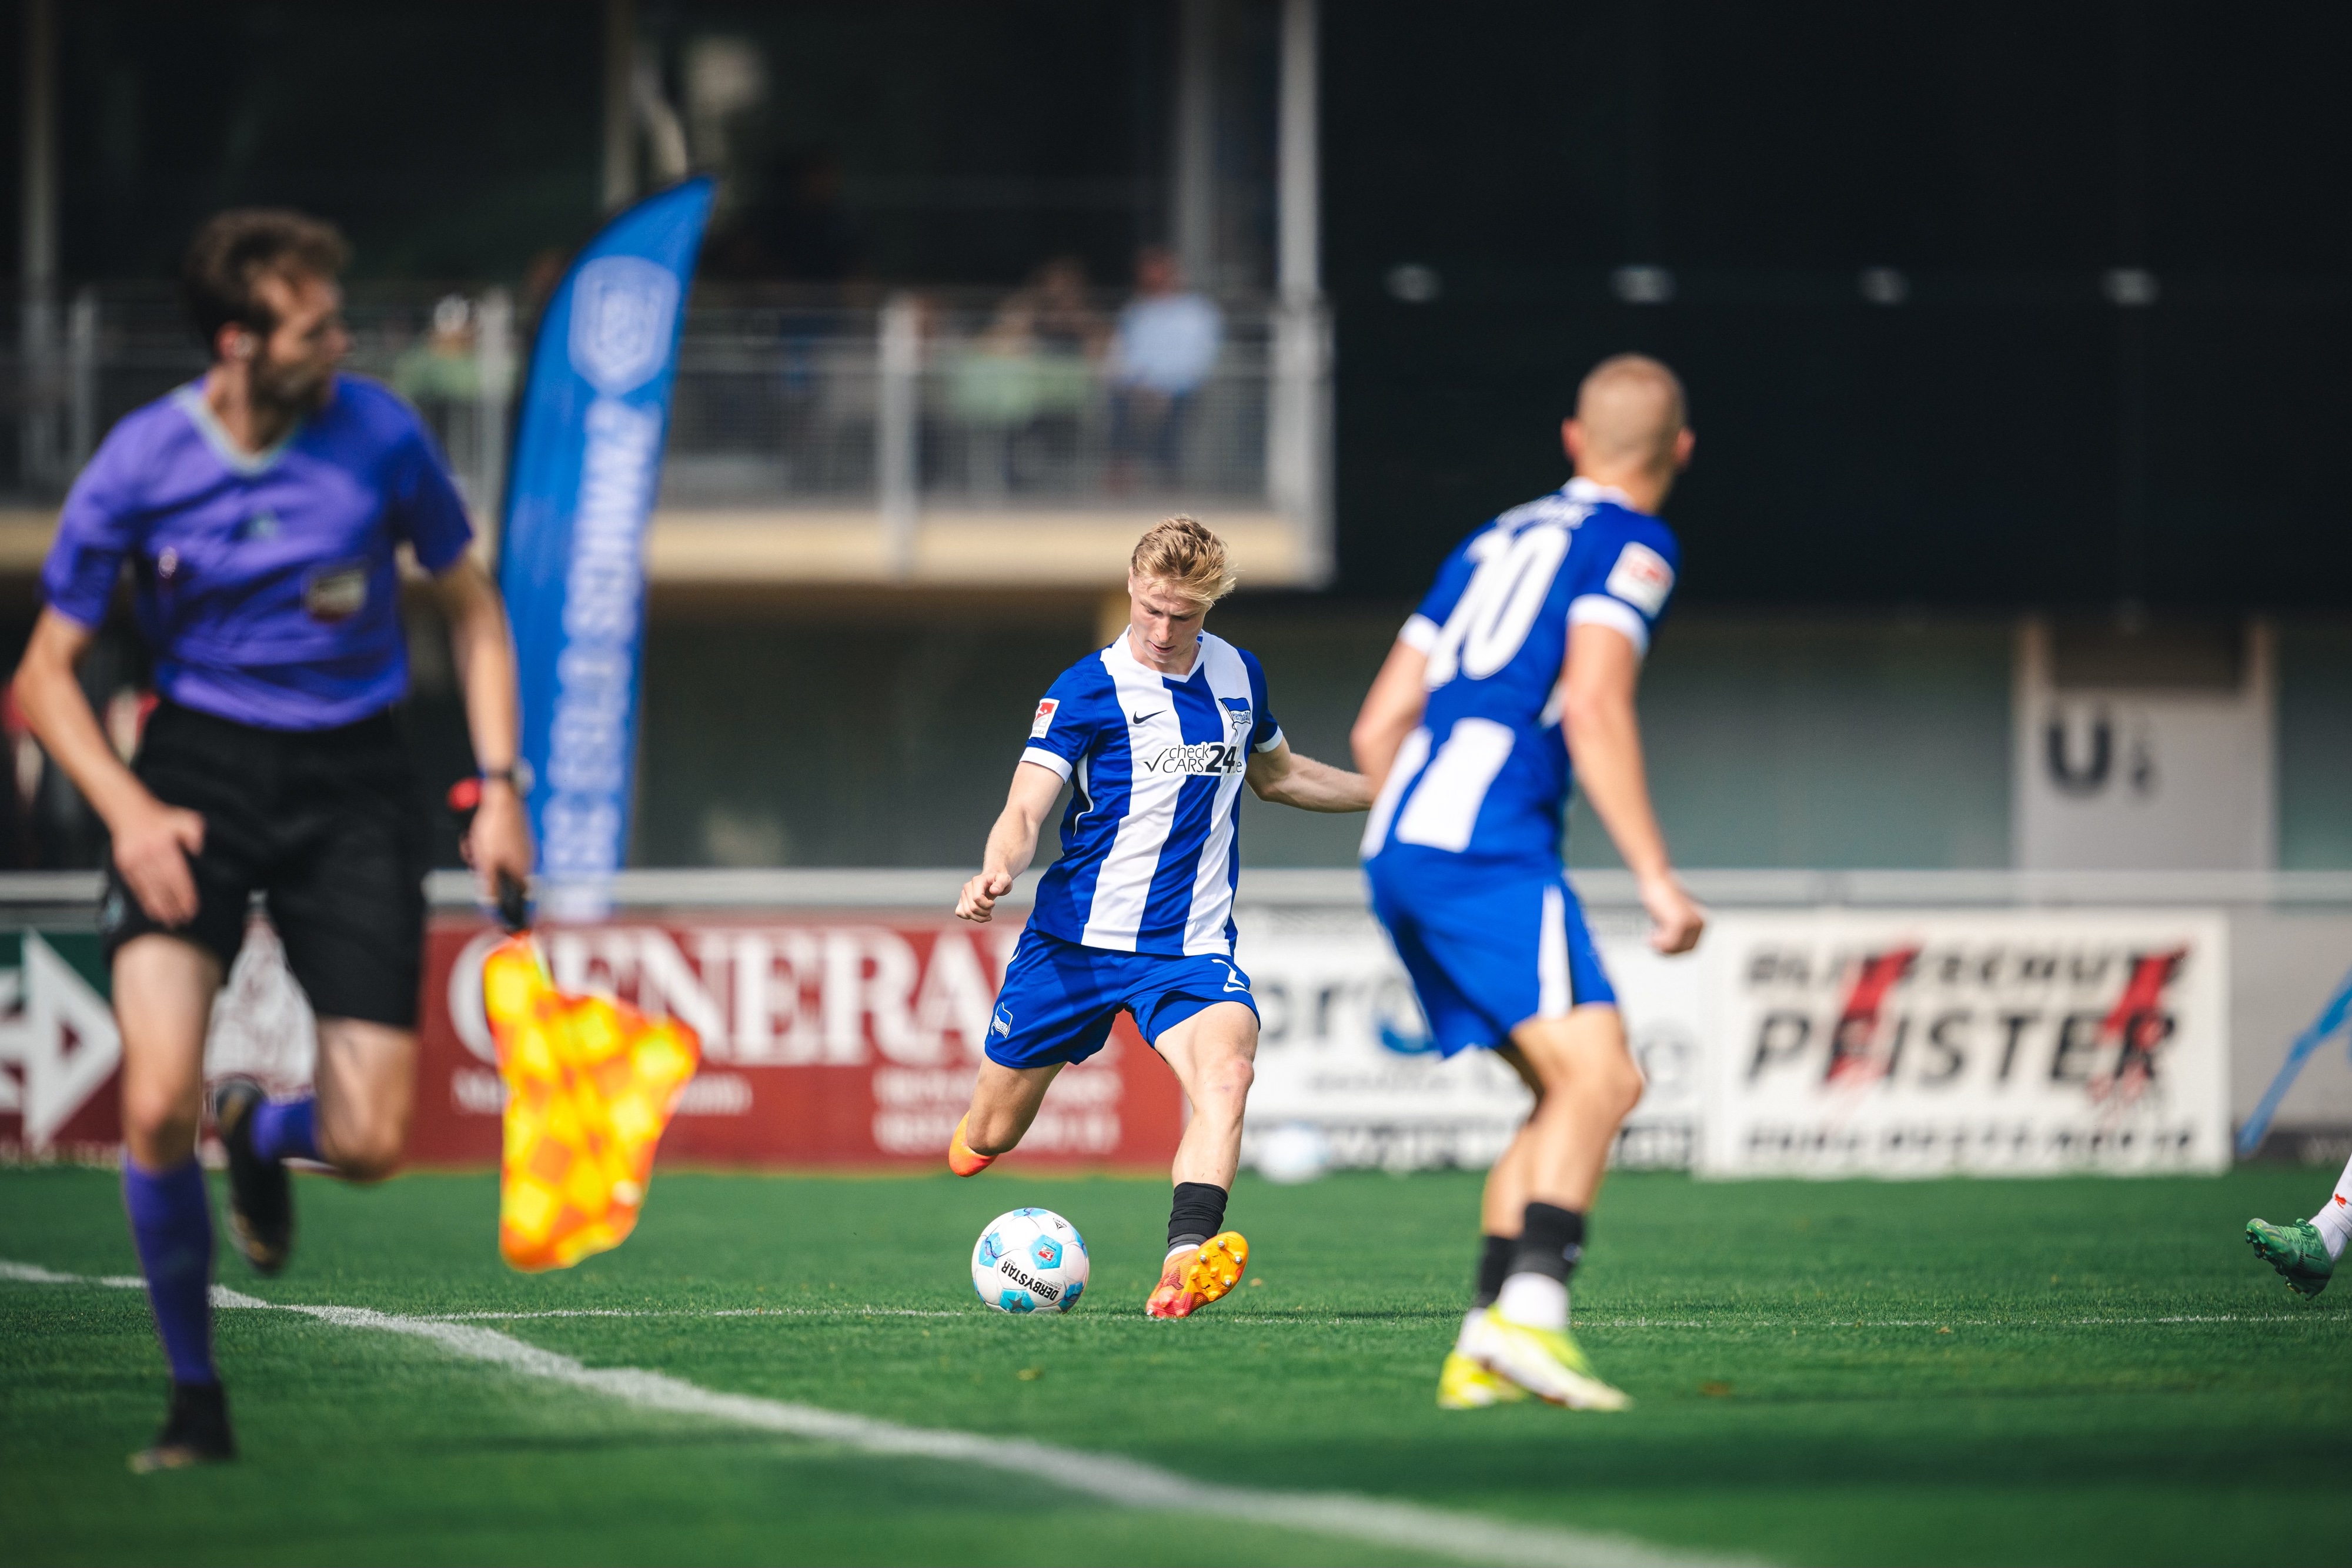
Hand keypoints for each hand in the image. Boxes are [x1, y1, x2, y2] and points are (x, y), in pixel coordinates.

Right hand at [110, 792, 205, 926]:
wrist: (130, 812)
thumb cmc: (162, 819)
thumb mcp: (186, 819)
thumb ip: (195, 833)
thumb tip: (198, 850)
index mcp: (165, 845)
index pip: (177, 875)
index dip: (185, 894)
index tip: (192, 907)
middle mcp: (149, 855)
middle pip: (164, 886)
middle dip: (174, 905)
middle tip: (184, 920)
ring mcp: (134, 861)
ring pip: (149, 889)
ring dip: (160, 907)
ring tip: (169, 921)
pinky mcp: (124, 866)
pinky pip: (136, 887)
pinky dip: (144, 900)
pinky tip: (153, 911)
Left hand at [463, 780, 534, 899]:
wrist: (501, 798)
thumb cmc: (495, 828)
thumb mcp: (486, 861)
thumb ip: (490, 884)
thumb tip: (492, 902)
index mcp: (522, 868)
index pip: (519, 894)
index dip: (505, 898)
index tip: (492, 898)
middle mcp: (526, 859)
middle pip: (504, 876)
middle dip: (486, 871)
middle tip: (474, 860)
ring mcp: (522, 847)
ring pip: (499, 861)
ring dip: (482, 856)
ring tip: (473, 844)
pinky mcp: (516, 836)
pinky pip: (500, 848)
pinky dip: (488, 845)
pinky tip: (479, 836)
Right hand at [957, 869, 1012, 922]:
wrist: (993, 878)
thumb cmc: (1000, 879)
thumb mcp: (1005, 880)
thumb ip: (1001, 884)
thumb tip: (993, 891)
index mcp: (977, 881)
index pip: (977, 898)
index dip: (987, 905)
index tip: (993, 903)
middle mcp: (967, 887)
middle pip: (972, 908)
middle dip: (984, 913)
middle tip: (991, 909)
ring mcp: (963, 894)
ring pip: (967, 913)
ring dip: (979, 917)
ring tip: (987, 914)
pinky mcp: (962, 900)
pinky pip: (960, 912)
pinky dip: (970, 917)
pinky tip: (979, 916)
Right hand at [1640, 872, 1704, 955]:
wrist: (1656, 879)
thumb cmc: (1660, 893)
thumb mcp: (1672, 914)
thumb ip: (1675, 927)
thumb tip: (1670, 943)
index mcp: (1700, 921)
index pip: (1690, 946)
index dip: (1674, 949)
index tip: (1660, 947)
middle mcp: (1699, 923)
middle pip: (1684, 949)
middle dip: (1668, 951)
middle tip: (1652, 944)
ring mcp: (1690, 924)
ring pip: (1676, 948)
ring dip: (1661, 947)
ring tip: (1650, 939)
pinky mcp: (1679, 923)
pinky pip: (1669, 944)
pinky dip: (1657, 943)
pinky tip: (1649, 936)